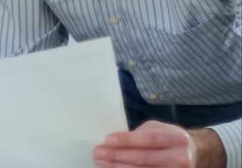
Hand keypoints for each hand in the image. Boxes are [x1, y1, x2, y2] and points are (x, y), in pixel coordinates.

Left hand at [92, 120, 225, 167]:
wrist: (193, 154)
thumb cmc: (168, 138)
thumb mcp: (158, 129)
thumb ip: (139, 134)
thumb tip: (112, 141)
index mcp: (176, 138)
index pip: (149, 139)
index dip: (127, 140)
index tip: (107, 139)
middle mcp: (179, 157)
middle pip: (143, 158)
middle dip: (117, 156)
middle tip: (98, 153)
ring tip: (101, 162)